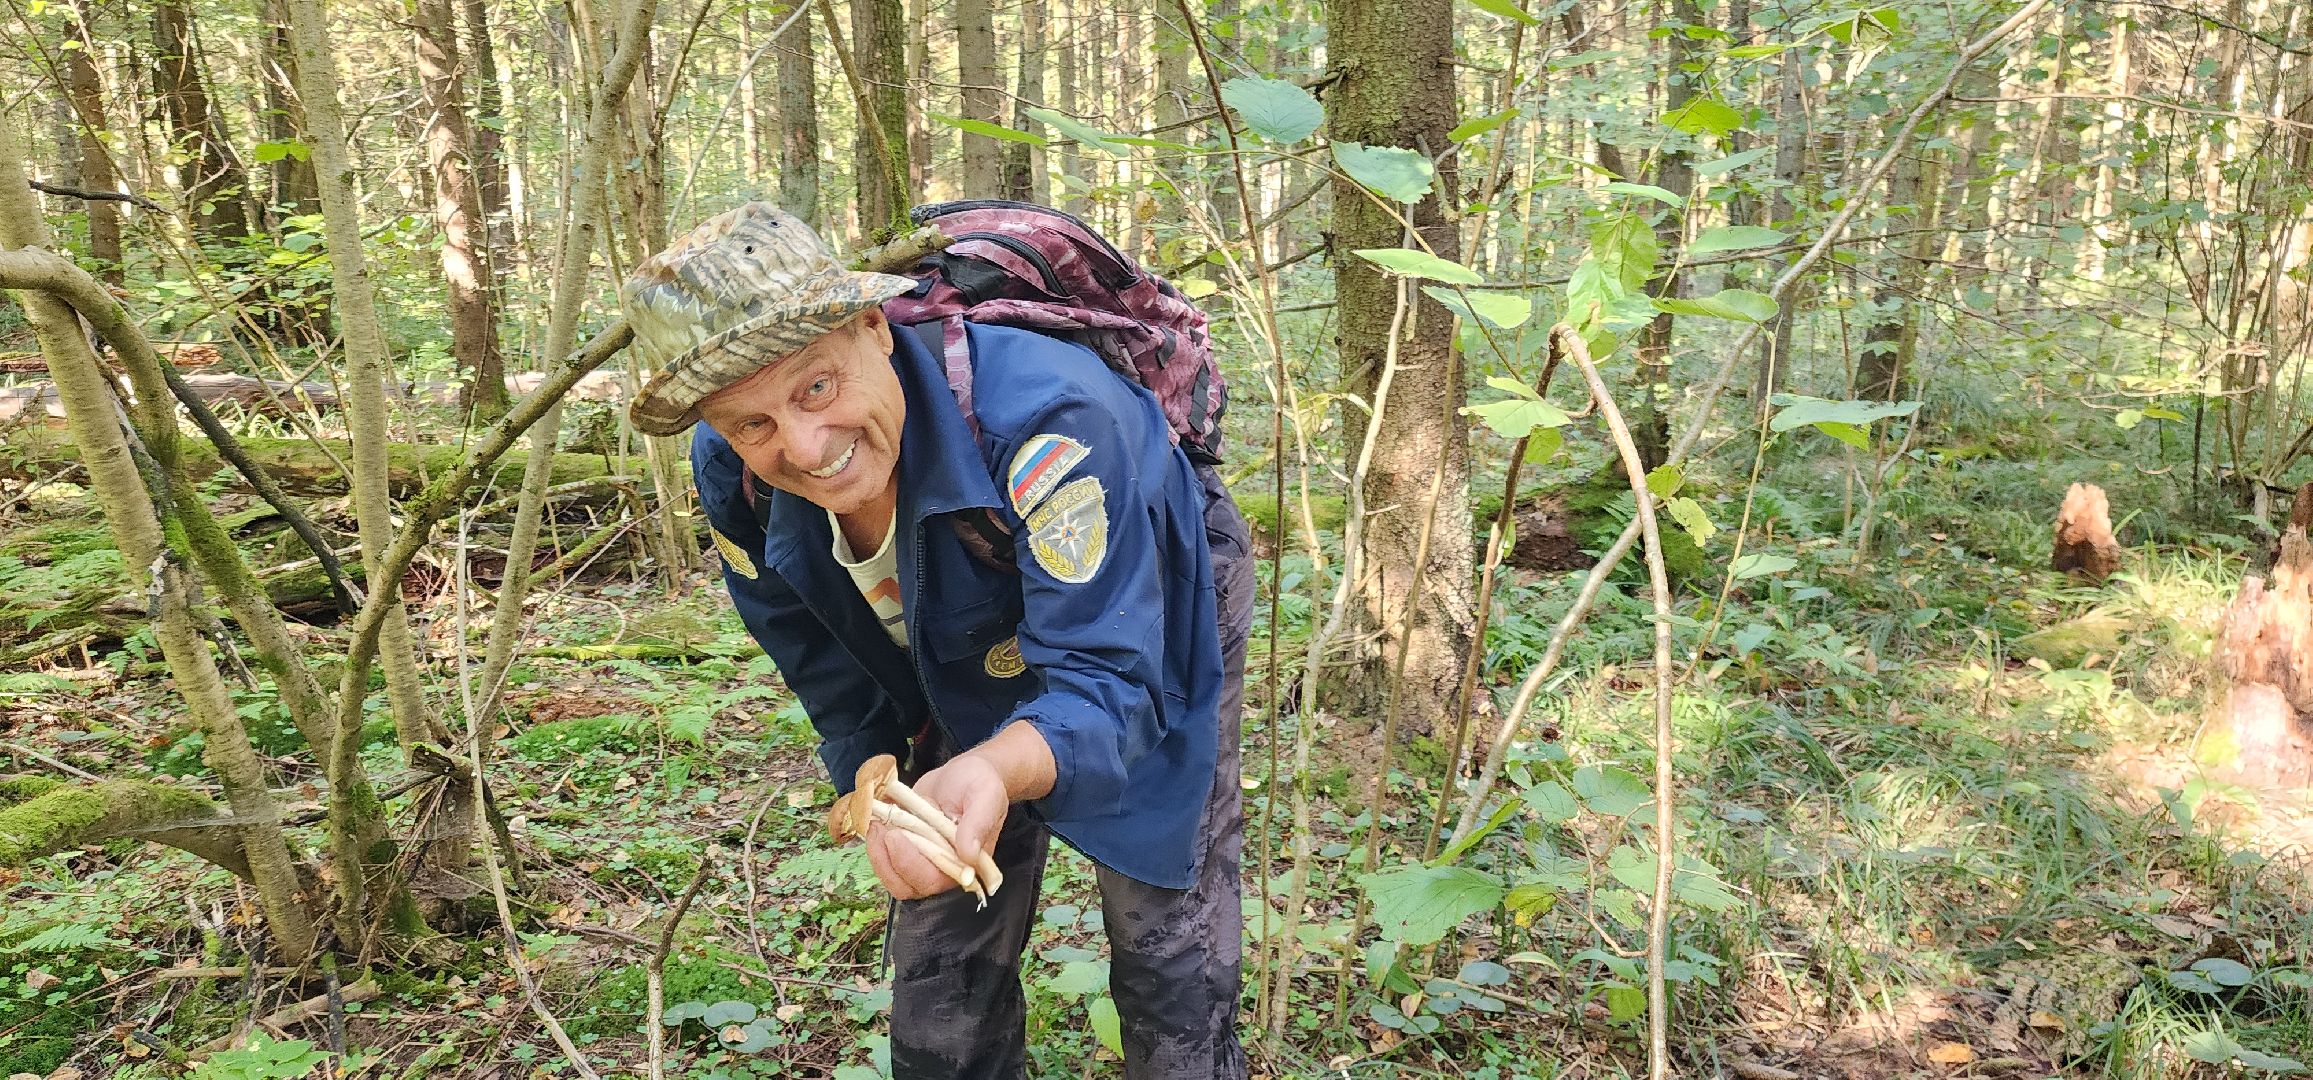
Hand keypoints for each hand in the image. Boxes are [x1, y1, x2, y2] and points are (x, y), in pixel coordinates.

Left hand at [863, 754, 1008, 899]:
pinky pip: (884, 860)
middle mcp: (942, 869)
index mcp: (966, 865)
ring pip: (892, 876)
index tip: (896, 836)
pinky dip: (873, 843)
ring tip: (876, 821)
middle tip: (881, 827)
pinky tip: (874, 819)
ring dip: (878, 852)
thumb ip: (979, 824)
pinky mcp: (906, 849)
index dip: (912, 865)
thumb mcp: (985, 796)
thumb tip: (969, 854)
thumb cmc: (981, 785)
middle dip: (889, 859)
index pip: (935, 880)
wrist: (964, 774)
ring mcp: (921, 860)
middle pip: (908, 885)